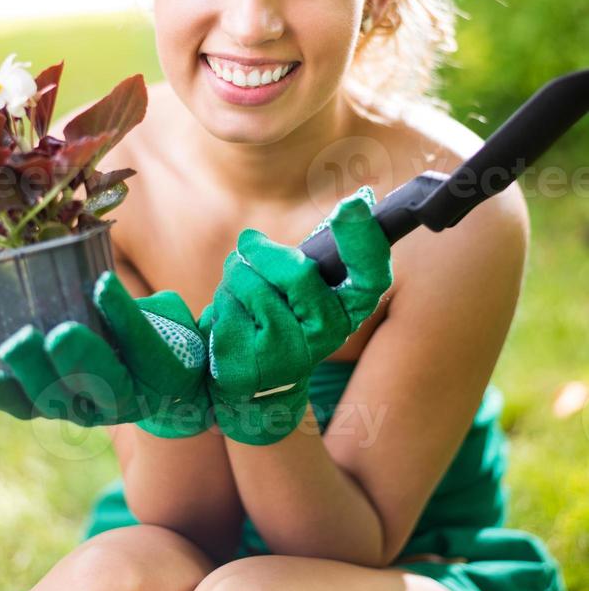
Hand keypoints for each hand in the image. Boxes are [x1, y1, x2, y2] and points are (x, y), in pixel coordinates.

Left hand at [0, 271, 213, 438]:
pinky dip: (0, 394)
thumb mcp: (170, 318)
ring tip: (15, 344)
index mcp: (161, 372)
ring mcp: (88, 409)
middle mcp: (124, 399)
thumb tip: (101, 279)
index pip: (143, 342)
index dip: (123, 313)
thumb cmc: (164, 336)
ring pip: (58, 398)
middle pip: (100, 382)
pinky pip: (26, 407)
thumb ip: (145, 304)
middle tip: (58, 333)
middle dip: (77, 356)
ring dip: (32, 372)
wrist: (162, 389)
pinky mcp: (58, 408)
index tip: (103, 282)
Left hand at [205, 185, 392, 444]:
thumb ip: (316, 256)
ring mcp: (289, 352)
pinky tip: (229, 325)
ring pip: (251, 282)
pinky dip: (220, 304)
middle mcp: (327, 333)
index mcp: (347, 310)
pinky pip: (225, 305)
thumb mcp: (303, 292)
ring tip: (240, 302)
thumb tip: (358, 202)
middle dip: (261, 252)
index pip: (371, 276)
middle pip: (296, 270)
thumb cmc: (278, 322)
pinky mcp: (250, 362)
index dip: (364, 241)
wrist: (253, 388)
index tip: (351, 206)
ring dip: (234, 279)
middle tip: (249, 249)